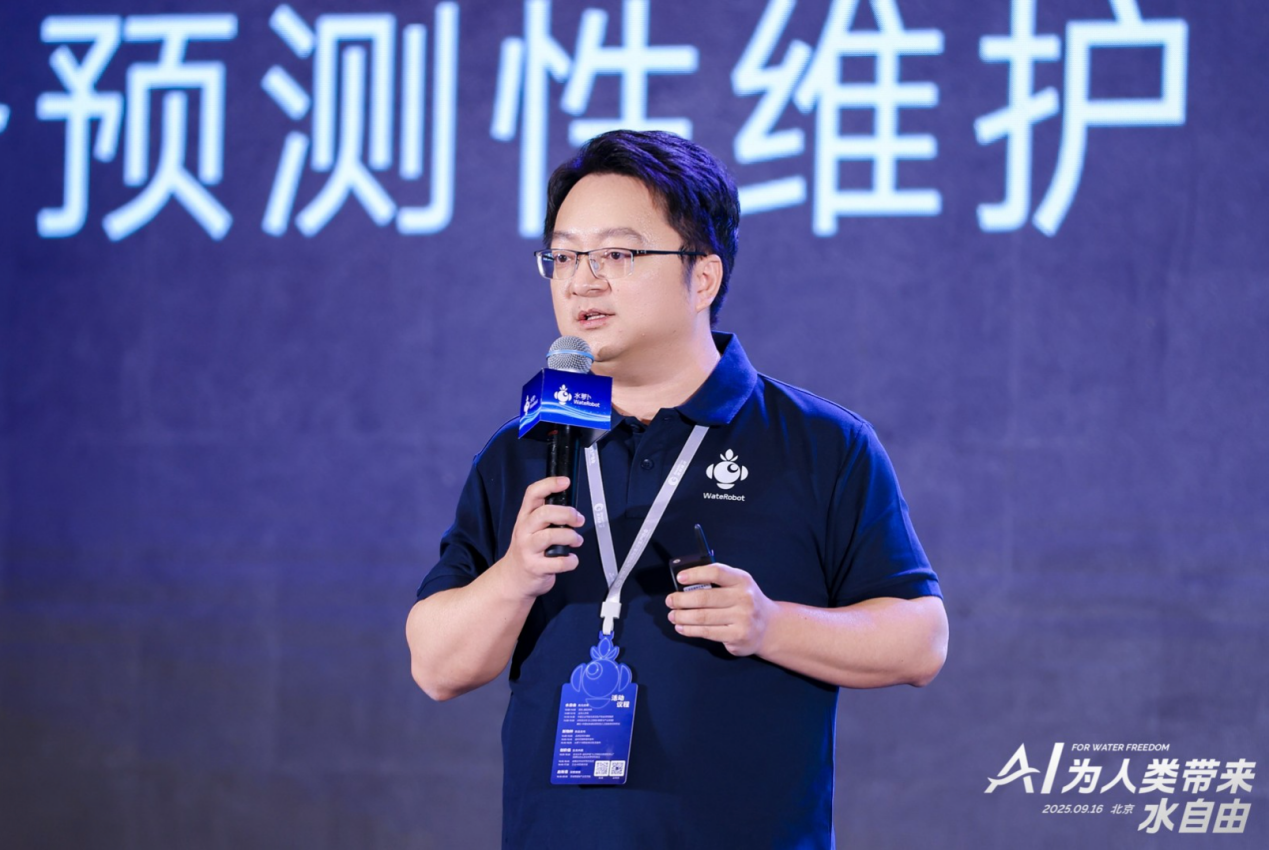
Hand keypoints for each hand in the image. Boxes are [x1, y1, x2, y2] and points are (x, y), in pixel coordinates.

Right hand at [498, 476, 584, 599]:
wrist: (512, 578)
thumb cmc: (527, 550)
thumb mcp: (530, 528)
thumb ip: (547, 516)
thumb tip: (571, 507)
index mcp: (525, 517)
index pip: (533, 494)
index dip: (549, 484)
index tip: (565, 482)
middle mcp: (524, 530)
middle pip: (544, 513)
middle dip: (567, 514)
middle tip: (578, 520)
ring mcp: (528, 549)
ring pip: (551, 536)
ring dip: (571, 537)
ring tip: (576, 540)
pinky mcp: (535, 567)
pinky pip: (558, 562)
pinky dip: (570, 561)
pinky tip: (570, 559)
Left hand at [665, 563, 775, 655]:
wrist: (769, 627)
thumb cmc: (746, 602)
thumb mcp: (739, 585)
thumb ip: (717, 581)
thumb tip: (685, 583)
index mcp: (742, 580)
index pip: (716, 572)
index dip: (695, 574)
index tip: (680, 578)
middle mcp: (744, 598)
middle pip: (704, 598)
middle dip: (681, 600)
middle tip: (670, 601)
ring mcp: (742, 618)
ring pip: (703, 617)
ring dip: (682, 616)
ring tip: (673, 615)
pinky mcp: (737, 636)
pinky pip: (707, 632)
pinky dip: (690, 630)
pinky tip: (682, 627)